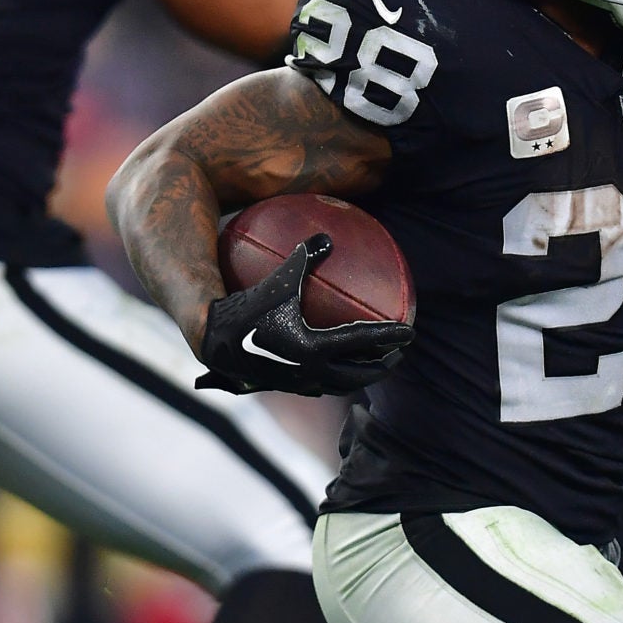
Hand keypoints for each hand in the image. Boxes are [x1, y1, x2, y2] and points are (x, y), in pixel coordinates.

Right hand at [197, 234, 412, 395]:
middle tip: (398, 354)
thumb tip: (326, 236)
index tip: (410, 331)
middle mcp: (311, 371)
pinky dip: (334, 379)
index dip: (389, 336)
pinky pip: (318, 386)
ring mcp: (298, 383)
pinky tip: (333, 369)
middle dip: (383, 365)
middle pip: (359, 374)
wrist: (211, 341)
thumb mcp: (278, 280)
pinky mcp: (284, 386)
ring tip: (372, 366)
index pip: (363, 342)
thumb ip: (304, 258)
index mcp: (315, 347)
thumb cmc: (244, 307)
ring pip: (339, 385)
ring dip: (359, 377)